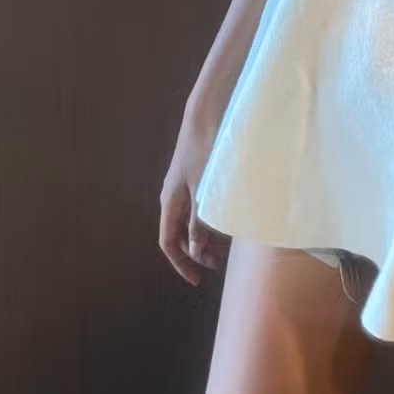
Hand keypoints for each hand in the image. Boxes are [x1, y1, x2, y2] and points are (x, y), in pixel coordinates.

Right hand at [158, 108, 228, 285]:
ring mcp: (184, 187)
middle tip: (217, 264)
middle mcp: (174, 197)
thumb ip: (199, 220)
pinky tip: (225, 223)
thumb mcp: (203, 190)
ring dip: (203, 237)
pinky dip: (208, 221)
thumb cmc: (205, 151)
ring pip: (190, 221)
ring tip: (223, 248)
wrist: (206, 114)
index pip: (168, 242)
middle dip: (195, 252)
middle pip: (179, 234)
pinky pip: (198, 208)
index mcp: (170, 202)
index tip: (198, 279)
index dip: (181, 264)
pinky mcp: (196, 178)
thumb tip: (194, 248)